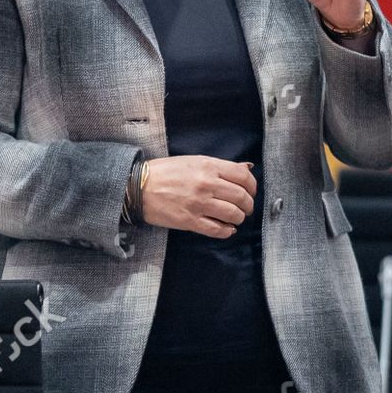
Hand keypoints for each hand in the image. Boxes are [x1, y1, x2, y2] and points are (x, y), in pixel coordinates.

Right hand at [140, 156, 255, 239]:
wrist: (139, 186)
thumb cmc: (165, 172)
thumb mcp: (194, 161)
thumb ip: (220, 166)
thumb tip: (247, 167)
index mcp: (208, 166)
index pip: (242, 176)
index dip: (252, 186)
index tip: (251, 191)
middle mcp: (207, 184)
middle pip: (241, 197)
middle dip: (248, 205)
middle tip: (245, 208)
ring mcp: (199, 203)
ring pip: (233, 214)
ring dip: (239, 218)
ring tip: (236, 219)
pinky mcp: (190, 221)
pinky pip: (217, 229)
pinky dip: (227, 231)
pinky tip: (227, 229)